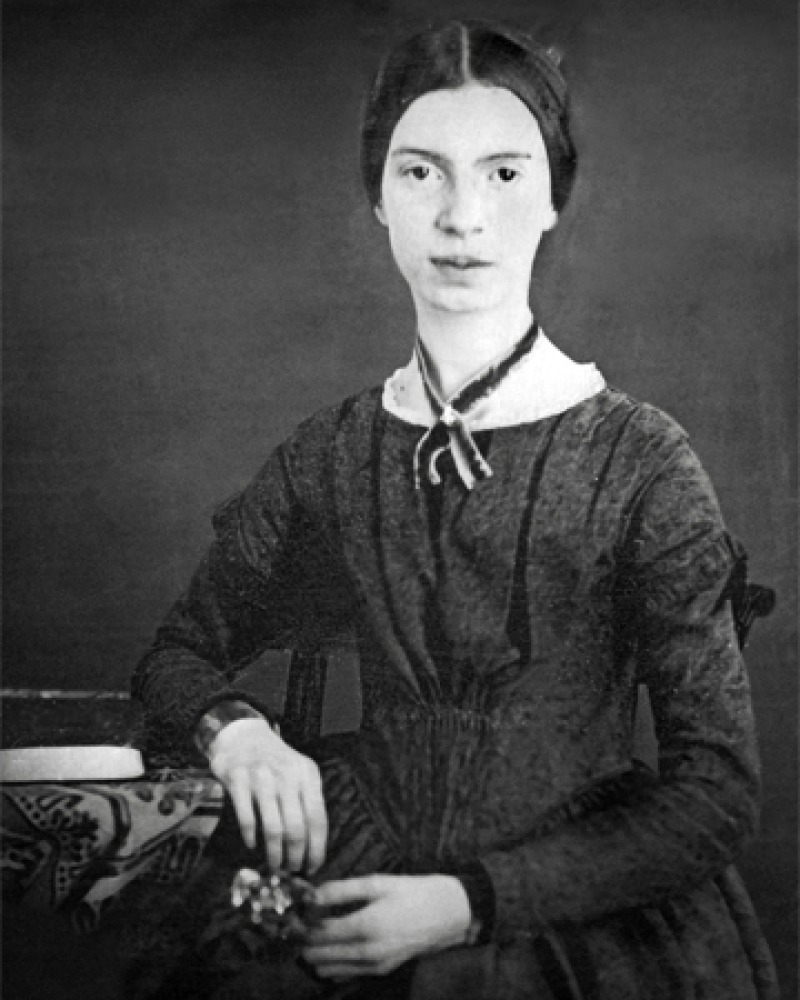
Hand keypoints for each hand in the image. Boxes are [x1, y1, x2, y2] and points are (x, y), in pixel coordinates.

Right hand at [206, 718, 326, 872]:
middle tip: (292, 870)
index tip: (313, 867)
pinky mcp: (238, 780)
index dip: (317, 848)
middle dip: (296, 856)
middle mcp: (287, 775)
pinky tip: (252, 845)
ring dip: (275, 854)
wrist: (243, 735)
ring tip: (274, 865)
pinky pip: (247, 819)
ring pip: (274, 828)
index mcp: (307, 775)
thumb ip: (306, 801)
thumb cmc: (275, 761)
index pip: (318, 818)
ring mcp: (261, 777)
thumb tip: (313, 845)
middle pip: (297, 828)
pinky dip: (251, 837)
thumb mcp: (298, 772)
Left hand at [301, 874, 471, 979]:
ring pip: (328, 970)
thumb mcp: (377, 883)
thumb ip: (341, 890)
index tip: (291, 913)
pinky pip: (344, 975)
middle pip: (318, 956)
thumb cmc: (412, 892)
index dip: (299, 924)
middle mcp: (366, 953)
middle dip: (303, 941)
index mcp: (365, 926)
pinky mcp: (380, 971)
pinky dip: (331, 964)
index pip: (317, 934)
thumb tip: (311, 895)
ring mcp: (374, 967)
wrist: (447, 914)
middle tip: (297, 923)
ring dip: (315, 954)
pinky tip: (332, 946)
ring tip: (313, 932)